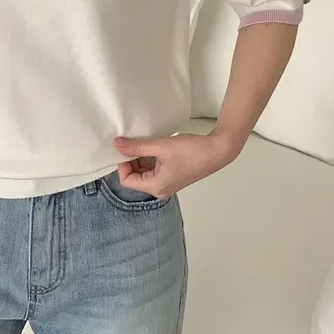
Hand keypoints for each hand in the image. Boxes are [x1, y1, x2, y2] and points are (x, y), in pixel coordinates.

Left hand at [114, 130, 243, 198]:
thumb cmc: (192, 151)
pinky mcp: (172, 178)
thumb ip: (137, 147)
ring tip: (143, 144)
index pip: (126, 180)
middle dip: (130, 161)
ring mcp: (166, 185)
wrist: (217, 151)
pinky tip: (152, 148)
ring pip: (143, 174)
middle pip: (134, 178)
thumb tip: (117, 144)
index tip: (124, 147)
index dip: (122, 163)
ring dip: (140, 159)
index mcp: (155, 186)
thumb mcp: (161, 146)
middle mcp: (159, 190)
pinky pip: (153, 171)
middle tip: (132, 143)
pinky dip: (149, 160)